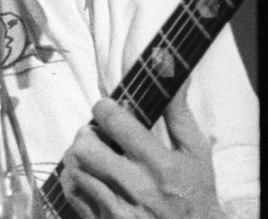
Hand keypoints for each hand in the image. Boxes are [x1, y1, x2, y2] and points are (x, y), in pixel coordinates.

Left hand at [59, 88, 223, 217]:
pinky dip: (75, 179)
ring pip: (74, 167)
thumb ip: (177, 111)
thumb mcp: (196, 152)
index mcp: (161, 165)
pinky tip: (92, 177)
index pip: (114, 122)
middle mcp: (138, 188)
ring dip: (79, 156)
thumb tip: (169, 63)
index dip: (104, 108)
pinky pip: (71, 192)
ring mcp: (119, 210)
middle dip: (87, 134)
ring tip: (96, 156)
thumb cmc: (196, 192)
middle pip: (85, 145)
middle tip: (98, 135)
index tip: (107, 109)